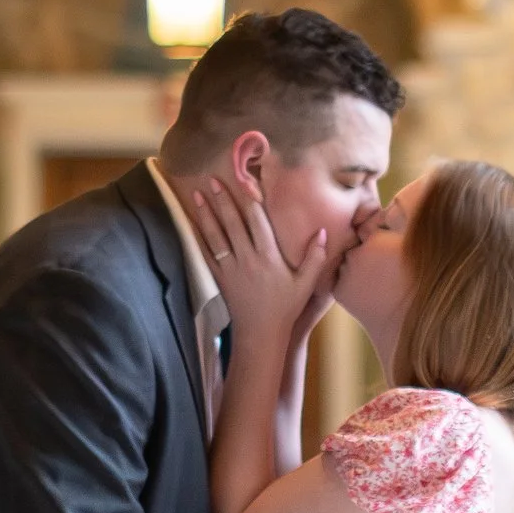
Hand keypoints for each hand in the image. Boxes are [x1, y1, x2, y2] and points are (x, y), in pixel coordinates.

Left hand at [190, 167, 330, 361]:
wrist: (261, 333)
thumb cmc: (286, 307)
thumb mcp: (306, 284)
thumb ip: (315, 257)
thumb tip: (322, 231)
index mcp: (268, 256)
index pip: (257, 221)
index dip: (249, 199)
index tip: (243, 181)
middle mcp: (247, 258)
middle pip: (232, 223)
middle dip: (222, 200)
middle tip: (212, 179)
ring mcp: (230, 268)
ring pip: (215, 236)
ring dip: (205, 214)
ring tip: (196, 195)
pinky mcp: (219, 278)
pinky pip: (206, 254)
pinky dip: (198, 238)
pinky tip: (192, 223)